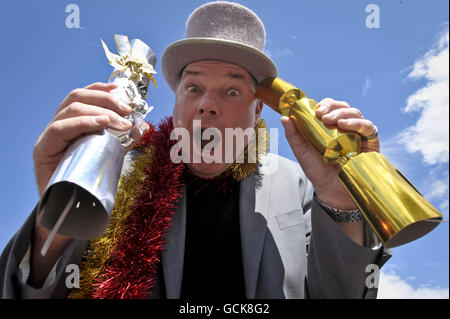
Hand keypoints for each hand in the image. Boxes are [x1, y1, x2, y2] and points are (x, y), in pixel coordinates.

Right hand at [33, 82, 146, 196]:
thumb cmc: (88, 179)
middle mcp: (58, 124)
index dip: (101, 88)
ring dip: (100, 111)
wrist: (69, 209)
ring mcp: (49, 135)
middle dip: (106, 99)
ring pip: (71, 108)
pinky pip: (60, 128)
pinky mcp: (43, 149)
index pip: (83, 95)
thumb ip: (124, 139)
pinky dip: (83, 122)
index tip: (122, 90)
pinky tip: (101, 123)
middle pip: (78, 97)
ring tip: (121, 122)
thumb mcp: (110, 154)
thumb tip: (144, 126)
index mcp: (72, 122)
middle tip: (128, 110)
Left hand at [281, 98, 379, 208]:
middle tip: (322, 114)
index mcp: (331, 126)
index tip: (317, 109)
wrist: (331, 190)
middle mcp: (346, 128)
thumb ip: (293, 135)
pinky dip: (357, 123)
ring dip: (343, 113)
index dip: (326, 104)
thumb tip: (284, 118)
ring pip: (356, 114)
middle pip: (344, 107)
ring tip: (332, 120)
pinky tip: (345, 125)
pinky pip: (369, 127)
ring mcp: (359, 134)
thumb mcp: (302, 151)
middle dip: (333, 107)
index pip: (331, 107)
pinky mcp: (371, 143)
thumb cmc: (318, 170)